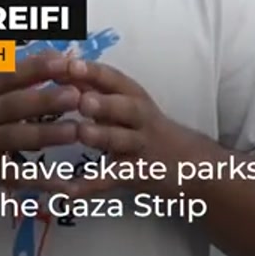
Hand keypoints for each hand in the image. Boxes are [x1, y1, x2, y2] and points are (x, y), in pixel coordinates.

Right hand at [0, 53, 82, 177]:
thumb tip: (37, 77)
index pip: (9, 73)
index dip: (39, 66)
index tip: (67, 59)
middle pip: (16, 102)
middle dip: (49, 96)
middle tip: (79, 93)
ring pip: (17, 135)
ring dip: (49, 133)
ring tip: (77, 132)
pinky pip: (14, 176)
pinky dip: (42, 182)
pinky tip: (65, 185)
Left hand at [60, 59, 209, 192]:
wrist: (192, 163)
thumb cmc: (147, 127)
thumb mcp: (128, 103)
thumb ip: (97, 87)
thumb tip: (62, 65)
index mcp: (133, 96)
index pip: (114, 79)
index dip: (93, 72)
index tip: (70, 63)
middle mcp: (139, 118)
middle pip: (126, 108)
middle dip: (105, 104)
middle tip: (83, 101)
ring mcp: (139, 147)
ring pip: (122, 141)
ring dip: (103, 136)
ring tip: (83, 134)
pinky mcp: (136, 174)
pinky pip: (111, 179)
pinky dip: (88, 186)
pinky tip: (66, 192)